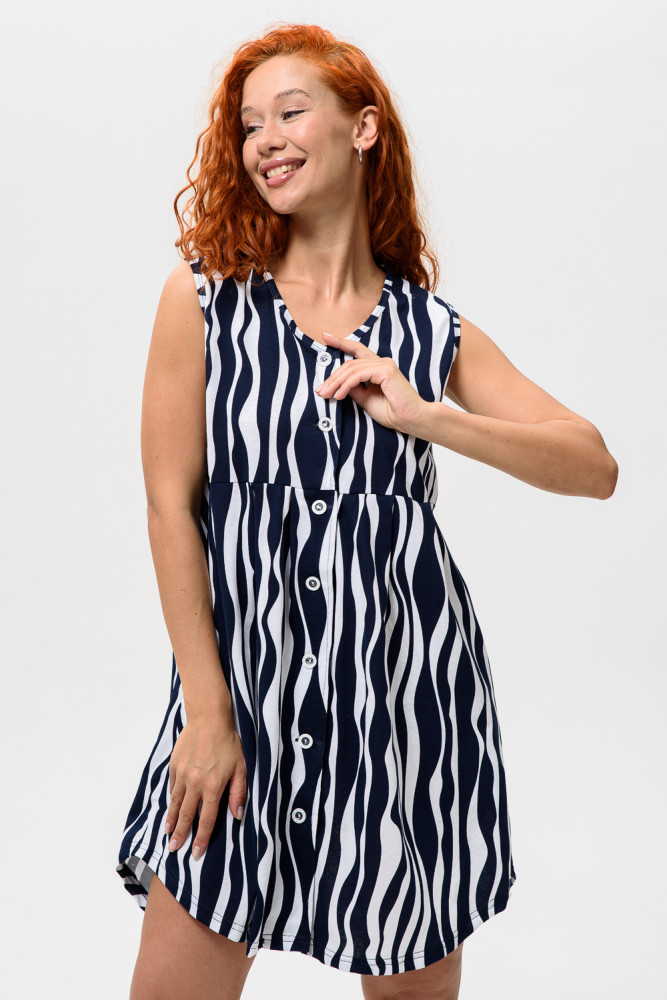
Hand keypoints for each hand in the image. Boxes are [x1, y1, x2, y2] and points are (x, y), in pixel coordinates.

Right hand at [164, 713, 246, 860]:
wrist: (208, 718)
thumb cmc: (228, 742)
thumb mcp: (240, 767)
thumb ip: (238, 793)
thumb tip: (237, 815)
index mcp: (213, 786)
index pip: (207, 820)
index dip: (202, 838)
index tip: (196, 852)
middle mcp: (195, 783)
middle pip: (186, 815)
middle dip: (181, 835)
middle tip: (174, 849)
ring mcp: (182, 774)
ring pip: (175, 803)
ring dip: (172, 820)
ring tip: (168, 833)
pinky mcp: (174, 766)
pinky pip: (172, 787)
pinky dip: (171, 800)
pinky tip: (171, 807)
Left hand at [315, 333, 427, 433]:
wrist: (411, 420)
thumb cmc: (392, 412)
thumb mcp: (366, 399)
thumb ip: (354, 389)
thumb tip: (338, 384)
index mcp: (378, 368)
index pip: (357, 350)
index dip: (341, 342)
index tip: (325, 337)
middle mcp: (382, 362)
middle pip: (349, 363)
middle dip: (332, 377)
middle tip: (320, 391)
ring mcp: (385, 364)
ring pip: (351, 369)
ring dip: (336, 383)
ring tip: (326, 395)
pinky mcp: (386, 370)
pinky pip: (358, 375)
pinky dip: (345, 385)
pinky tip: (339, 395)